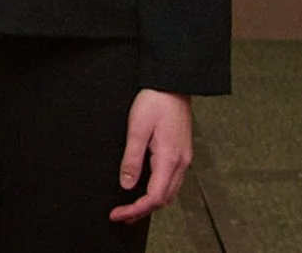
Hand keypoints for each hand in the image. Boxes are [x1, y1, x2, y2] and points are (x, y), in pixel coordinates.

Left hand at [112, 89, 193, 221]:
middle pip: (163, 200)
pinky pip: (172, 181)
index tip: (117, 214)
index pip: (154, 197)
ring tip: (130, 209)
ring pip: (169, 192)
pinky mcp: (181, 154)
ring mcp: (183, 159)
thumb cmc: (155, 103)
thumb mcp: (137, 129)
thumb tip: (127, 184)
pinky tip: (146, 190)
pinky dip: (158, 192)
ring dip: (150, 204)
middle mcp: (181, 163)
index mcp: (169, 159)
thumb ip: (132, 159)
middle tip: (120, 216)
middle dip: (141, 212)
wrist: (172, 86)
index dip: (135, 210)